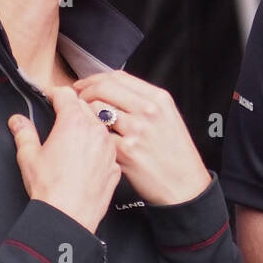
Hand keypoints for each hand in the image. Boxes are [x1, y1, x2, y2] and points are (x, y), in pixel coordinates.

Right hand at [8, 87, 120, 232]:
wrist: (69, 216)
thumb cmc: (49, 187)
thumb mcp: (29, 156)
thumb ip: (24, 133)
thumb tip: (17, 121)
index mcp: (73, 122)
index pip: (66, 94)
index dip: (55, 93)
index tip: (50, 97)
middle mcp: (96, 130)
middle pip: (86, 106)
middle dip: (72, 107)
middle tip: (60, 115)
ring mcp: (109, 148)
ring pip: (101, 125)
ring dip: (89, 125)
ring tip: (75, 136)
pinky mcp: (115, 165)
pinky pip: (108, 147)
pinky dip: (99, 147)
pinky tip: (87, 158)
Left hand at [71, 71, 211, 205]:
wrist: (184, 185)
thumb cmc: (175, 153)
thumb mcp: (169, 118)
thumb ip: (144, 102)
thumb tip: (113, 91)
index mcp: (159, 99)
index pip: (118, 76)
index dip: (95, 78)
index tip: (85, 85)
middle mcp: (148, 111)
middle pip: (104, 89)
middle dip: (85, 92)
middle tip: (78, 101)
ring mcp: (137, 130)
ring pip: (96, 110)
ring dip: (85, 114)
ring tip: (85, 122)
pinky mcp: (125, 151)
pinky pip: (98, 135)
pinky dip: (92, 136)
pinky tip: (93, 141)